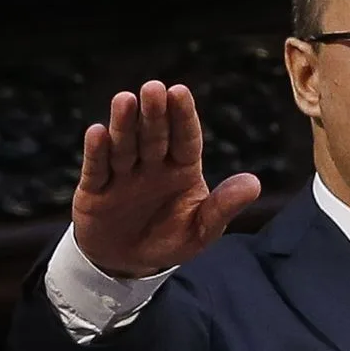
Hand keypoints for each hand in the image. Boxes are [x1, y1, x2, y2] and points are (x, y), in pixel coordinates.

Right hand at [73, 82, 260, 276]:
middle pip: (154, 136)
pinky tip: (97, 132)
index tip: (180, 92)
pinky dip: (96, 152)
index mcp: (181, 168)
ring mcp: (122, 174)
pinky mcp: (95, 189)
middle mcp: (151, 164)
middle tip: (153, 88)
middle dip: (154, 113)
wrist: (128, 262)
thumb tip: (254, 184)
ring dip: (124, 124)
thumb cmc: (169, 240)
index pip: (185, 138)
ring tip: (124, 100)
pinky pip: (97, 168)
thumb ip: (223, 208)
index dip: (182, 116)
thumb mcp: (201, 231)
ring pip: (124, 146)